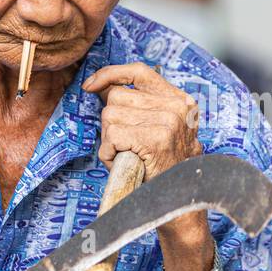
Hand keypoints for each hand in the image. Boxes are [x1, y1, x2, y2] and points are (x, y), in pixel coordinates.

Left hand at [82, 63, 203, 179]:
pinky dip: (109, 151)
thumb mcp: (162, 129)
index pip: (140, 72)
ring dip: (109, 139)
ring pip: (111, 115)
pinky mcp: (156, 139)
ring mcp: (168, 122)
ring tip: (126, 154)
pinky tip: (122, 161)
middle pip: (118, 97)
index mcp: (180, 101)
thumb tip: (102, 88)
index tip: (91, 85)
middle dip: (111, 121)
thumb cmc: (164, 167)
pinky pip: (112, 135)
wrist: (180, 198)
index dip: (111, 74)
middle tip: (125, 144)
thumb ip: (141, 107)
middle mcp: (177, 107)